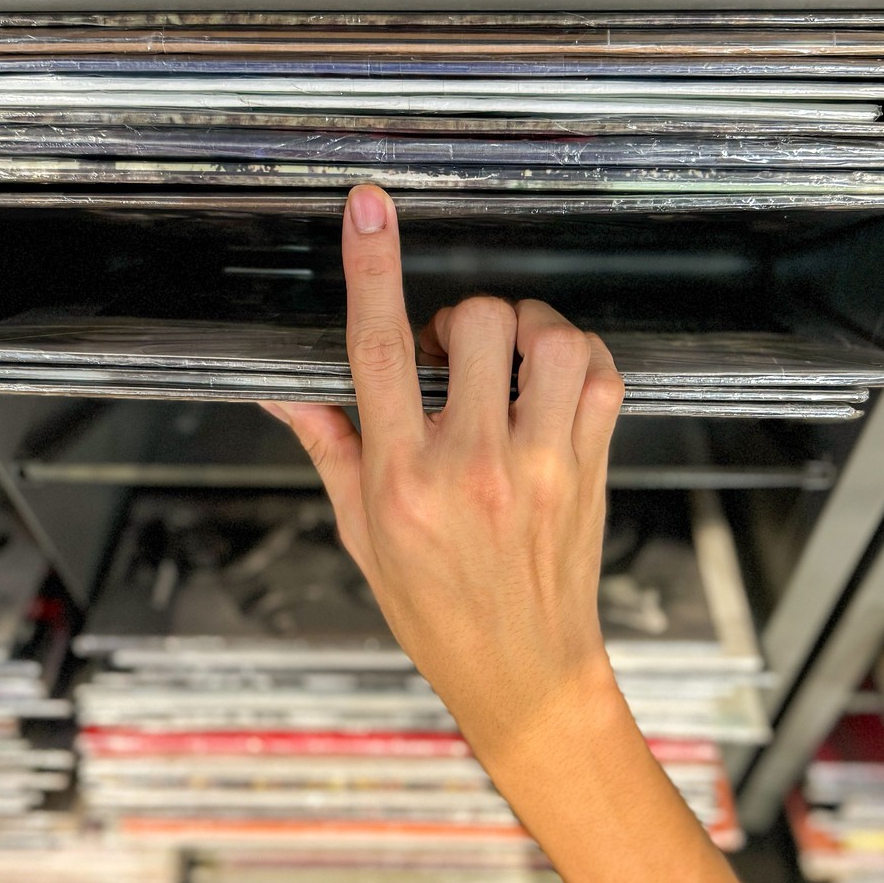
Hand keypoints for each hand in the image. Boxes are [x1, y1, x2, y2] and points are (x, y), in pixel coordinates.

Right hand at [262, 184, 627, 767]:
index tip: (367, 211)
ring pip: (549, 339)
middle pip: (475, 324)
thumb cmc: (436, 610)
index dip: (372, 268)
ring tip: (505, 363)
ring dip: (525, 329)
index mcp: (401, 481)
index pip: (378, 350)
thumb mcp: (360, 534)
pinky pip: (601, 373)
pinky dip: (578, 358)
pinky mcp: (590, 467)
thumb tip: (283, 390)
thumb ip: (330, 447)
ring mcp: (541, 467)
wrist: (523, 670)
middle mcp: (473, 467)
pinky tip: (551, 383)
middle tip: (449, 355)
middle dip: (460, 319)